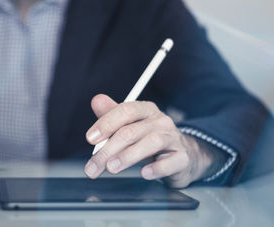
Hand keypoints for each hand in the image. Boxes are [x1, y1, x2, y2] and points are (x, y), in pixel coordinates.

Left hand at [84, 94, 219, 187]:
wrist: (183, 156)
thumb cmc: (150, 139)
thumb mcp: (130, 125)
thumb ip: (111, 115)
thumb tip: (96, 101)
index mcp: (146, 110)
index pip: (125, 111)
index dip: (106, 123)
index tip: (90, 138)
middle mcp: (161, 121)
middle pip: (132, 131)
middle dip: (108, 149)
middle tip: (94, 165)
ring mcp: (174, 139)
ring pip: (151, 143)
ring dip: (128, 156)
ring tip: (112, 167)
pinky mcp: (183, 158)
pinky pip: (171, 162)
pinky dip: (157, 168)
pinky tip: (144, 173)